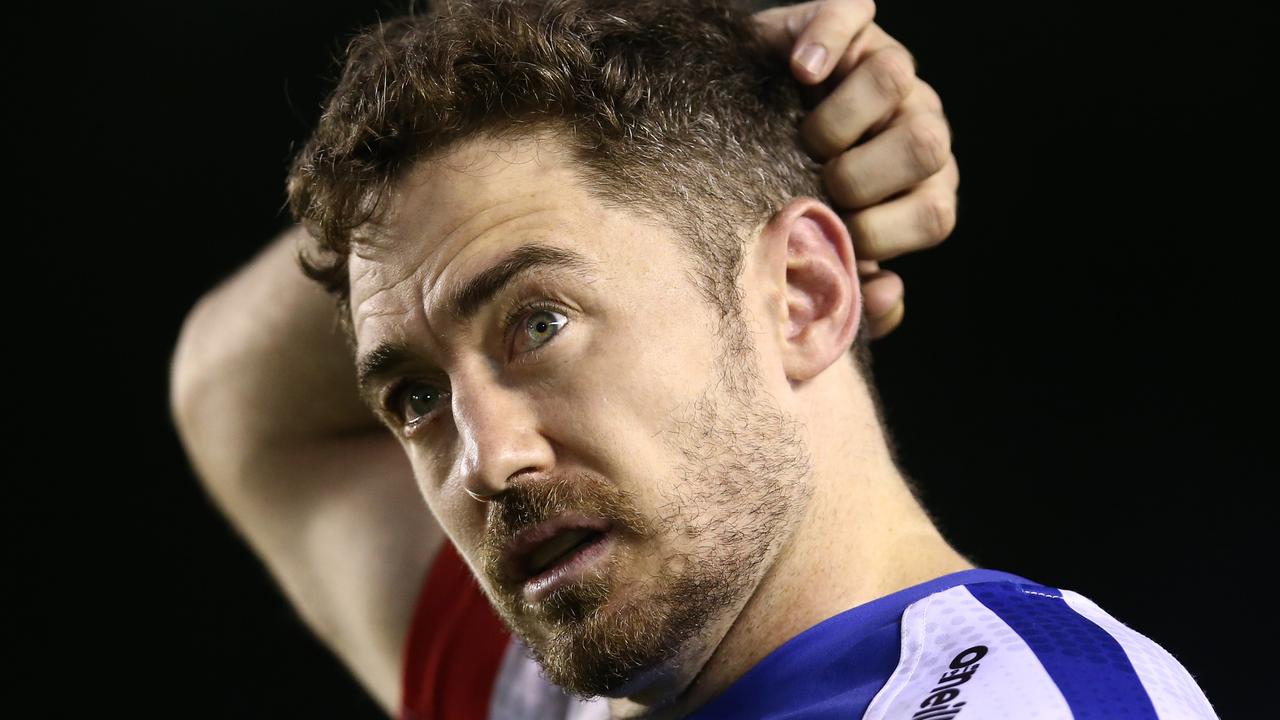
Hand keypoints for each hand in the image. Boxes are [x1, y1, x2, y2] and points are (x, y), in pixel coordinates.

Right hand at [754, 0, 960, 338]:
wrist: (736, 134)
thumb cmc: (784, 207)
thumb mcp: (817, 253)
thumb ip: (851, 292)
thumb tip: (883, 293)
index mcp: (923, 186)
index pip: (936, 213)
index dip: (878, 232)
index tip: (827, 234)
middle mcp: (917, 122)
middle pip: (925, 144)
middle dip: (858, 177)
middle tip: (812, 184)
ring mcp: (887, 68)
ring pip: (896, 76)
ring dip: (837, 119)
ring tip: (798, 138)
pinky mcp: (849, 24)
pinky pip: (851, 15)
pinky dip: (825, 42)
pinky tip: (798, 71)